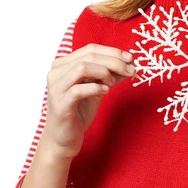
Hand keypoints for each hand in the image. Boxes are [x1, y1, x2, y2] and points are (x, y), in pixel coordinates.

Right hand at [44, 44, 135, 158]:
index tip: (131, 58)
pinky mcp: (60, 104)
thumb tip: (131, 63)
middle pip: (89, 56)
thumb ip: (111, 74)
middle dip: (115, 61)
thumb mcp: (99, 88)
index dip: (113, 51)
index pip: (91, 49)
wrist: (64, 138)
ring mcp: (56, 88)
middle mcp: (56, 72)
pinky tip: (105, 92)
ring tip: (112, 83)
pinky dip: (96, 88)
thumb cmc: (79, 111)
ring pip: (82, 68)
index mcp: (64, 64)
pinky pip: (79, 90)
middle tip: (130, 70)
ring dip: (104, 73)